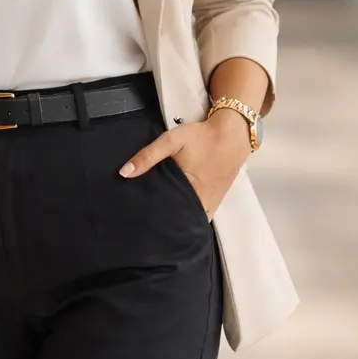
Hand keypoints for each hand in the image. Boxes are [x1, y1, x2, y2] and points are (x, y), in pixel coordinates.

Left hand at [118, 112, 252, 218]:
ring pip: (191, 220)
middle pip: (179, 219)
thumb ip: (148, 156)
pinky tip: (179, 217)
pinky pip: (202, 216)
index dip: (153, 218)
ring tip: (158, 224)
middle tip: (144, 224)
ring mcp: (211, 202)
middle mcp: (202, 201)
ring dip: (178, 222)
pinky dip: (191, 218)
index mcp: (189, 189)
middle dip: (163, 223)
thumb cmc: (201, 137)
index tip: (138, 221)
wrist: (233, 134)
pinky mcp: (216, 199)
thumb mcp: (172, 140)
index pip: (167, 212)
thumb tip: (124, 173)